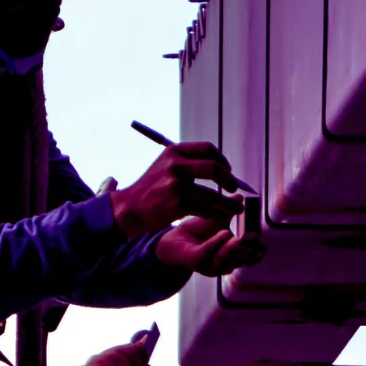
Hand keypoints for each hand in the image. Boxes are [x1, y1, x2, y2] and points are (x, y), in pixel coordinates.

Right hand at [112, 141, 240, 236]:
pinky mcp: (178, 204)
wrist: (129, 208)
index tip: (228, 170)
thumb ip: (187, 162)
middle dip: (229, 179)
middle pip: (214, 167)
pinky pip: (206, 209)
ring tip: (237, 207)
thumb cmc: (150, 188)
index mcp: (173, 151)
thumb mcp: (164, 165)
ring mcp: (176, 185)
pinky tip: (222, 216)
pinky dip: (218, 214)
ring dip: (229, 203)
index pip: (207, 149)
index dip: (222, 160)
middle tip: (233, 188)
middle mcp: (175, 165)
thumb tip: (219, 166)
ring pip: (213, 194)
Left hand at [152, 213, 264, 274]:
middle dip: (247, 248)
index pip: (252, 256)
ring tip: (241, 237)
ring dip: (234, 248)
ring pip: (226, 259)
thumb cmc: (198, 232)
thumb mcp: (218, 220)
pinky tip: (225, 232)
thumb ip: (231, 211)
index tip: (260, 235)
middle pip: (241, 259)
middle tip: (254, 236)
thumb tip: (242, 196)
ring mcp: (209, 265)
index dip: (257, 248)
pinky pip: (207, 254)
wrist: (171, 240)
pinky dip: (217, 244)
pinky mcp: (194, 261)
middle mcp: (225, 264)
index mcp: (234, 256)